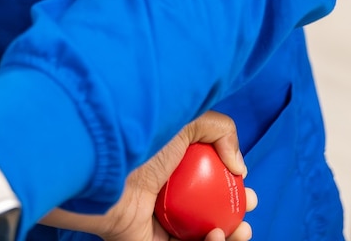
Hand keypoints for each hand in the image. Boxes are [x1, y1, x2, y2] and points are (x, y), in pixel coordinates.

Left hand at [45, 111, 256, 240]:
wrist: (103, 167)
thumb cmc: (140, 139)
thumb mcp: (184, 120)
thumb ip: (219, 130)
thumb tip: (238, 168)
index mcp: (169, 166)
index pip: (206, 182)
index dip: (232, 190)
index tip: (248, 191)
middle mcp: (161, 194)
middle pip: (206, 213)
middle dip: (235, 218)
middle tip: (246, 214)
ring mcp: (152, 222)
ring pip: (199, 238)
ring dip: (228, 238)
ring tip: (239, 230)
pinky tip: (216, 236)